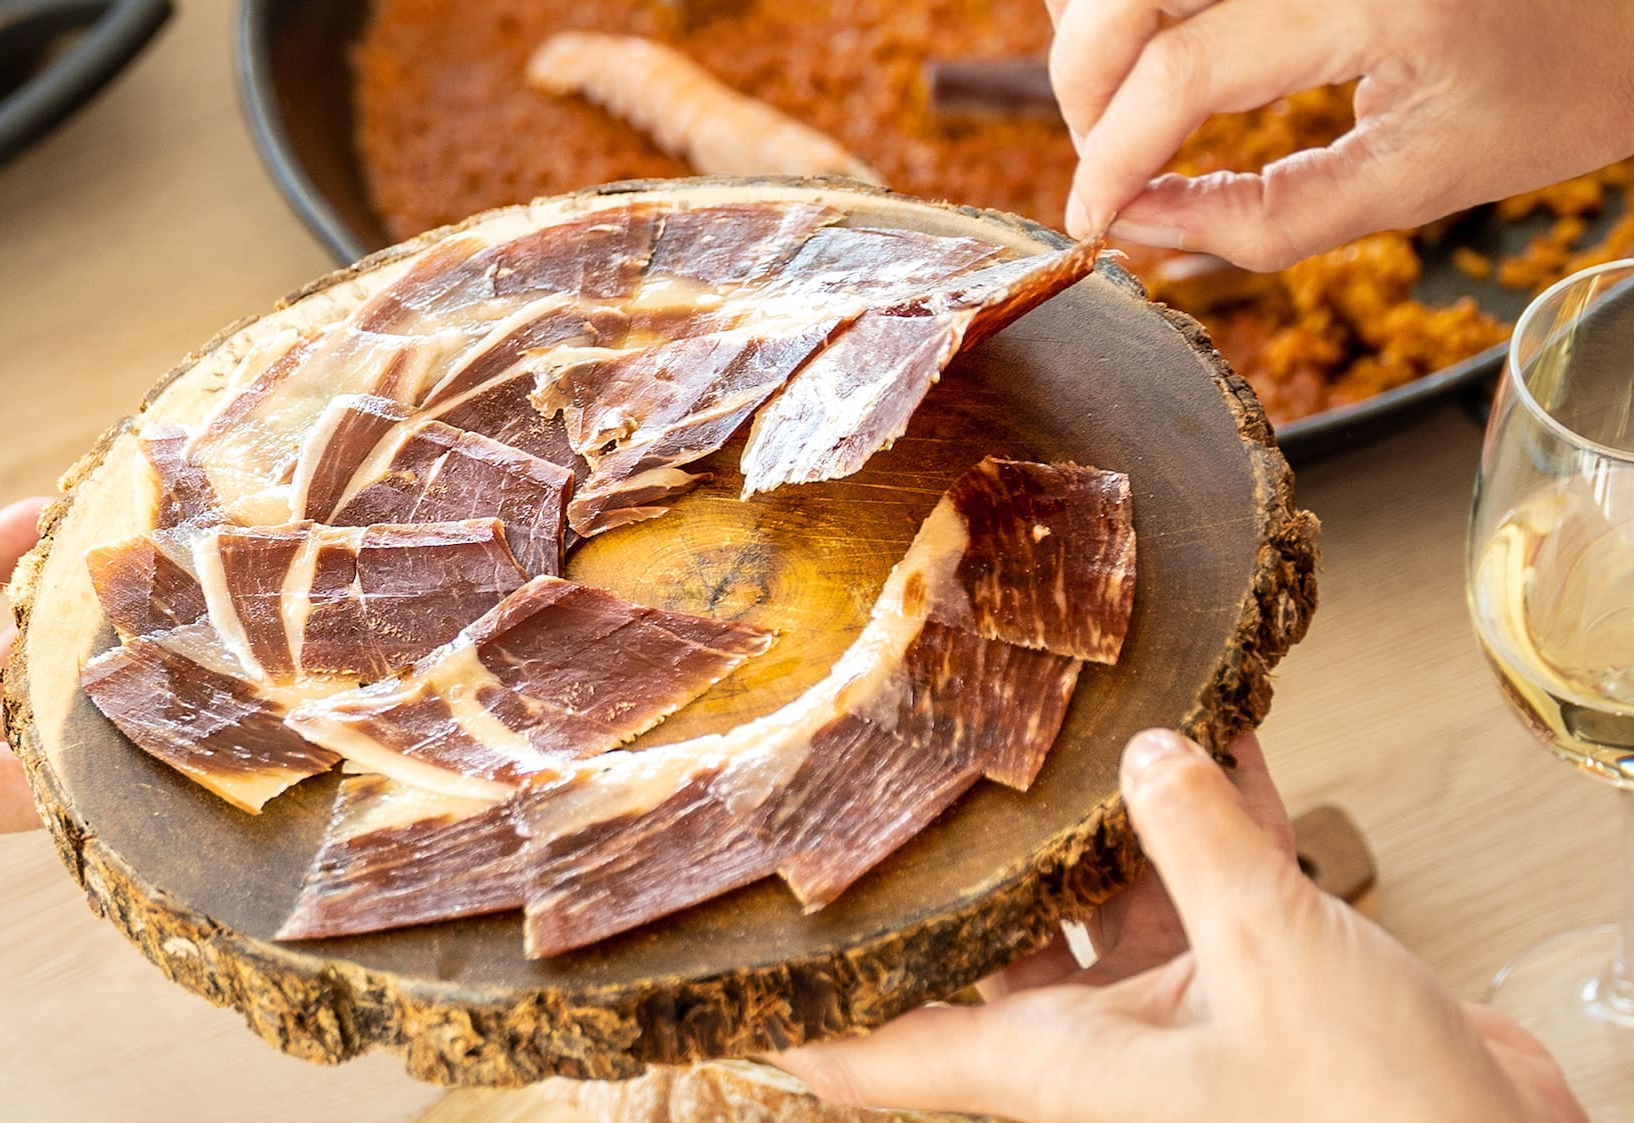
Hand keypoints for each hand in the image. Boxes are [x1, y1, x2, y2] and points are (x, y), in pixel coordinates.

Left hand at [774, 728, 1586, 1121]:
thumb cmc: (1377, 1120)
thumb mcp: (1275, 955)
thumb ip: (1200, 842)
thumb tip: (1147, 754)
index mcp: (1062, 1065)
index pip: (895, 1049)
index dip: (815, 1017)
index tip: (738, 971)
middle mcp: (1104, 1046)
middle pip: (996, 939)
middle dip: (971, 850)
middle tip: (916, 749)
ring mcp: (1186, 1016)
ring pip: (1110, 896)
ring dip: (1107, 810)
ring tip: (1066, 706)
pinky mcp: (1266, 988)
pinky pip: (1217, 884)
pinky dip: (1221, 811)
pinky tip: (1217, 723)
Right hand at [1048, 0, 1633, 269]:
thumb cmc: (1555, 88)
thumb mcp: (1418, 183)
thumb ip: (1265, 221)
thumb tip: (1135, 227)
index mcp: (1374, 0)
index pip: (1182, 72)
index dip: (1111, 156)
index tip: (1090, 218)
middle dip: (1084, 93)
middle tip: (1105, 165)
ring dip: (1097, 36)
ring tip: (1130, 108)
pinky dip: (1133, 3)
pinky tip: (1159, 48)